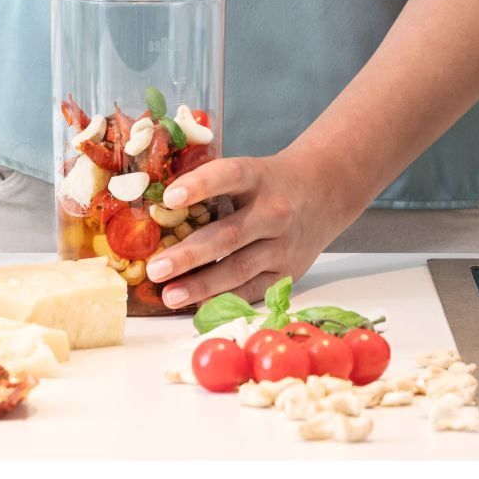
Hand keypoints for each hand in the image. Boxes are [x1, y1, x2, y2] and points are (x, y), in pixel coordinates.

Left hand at [144, 151, 364, 310]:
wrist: (324, 192)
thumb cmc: (269, 183)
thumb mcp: (248, 171)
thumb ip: (211, 186)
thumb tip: (155, 207)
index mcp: (258, 177)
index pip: (229, 176)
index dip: (200, 186)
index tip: (169, 197)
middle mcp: (273, 211)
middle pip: (230, 234)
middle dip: (190, 254)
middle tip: (155, 268)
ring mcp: (282, 245)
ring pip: (239, 268)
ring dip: (201, 285)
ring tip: (168, 295)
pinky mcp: (286, 272)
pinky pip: (252, 290)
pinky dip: (223, 299)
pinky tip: (196, 306)